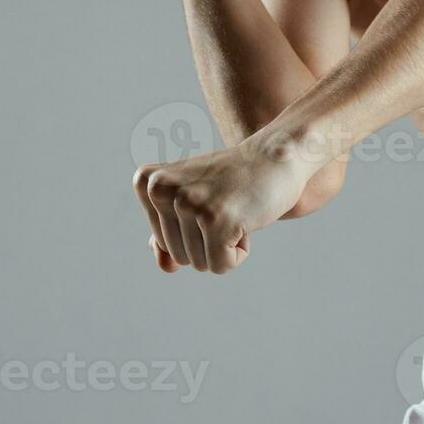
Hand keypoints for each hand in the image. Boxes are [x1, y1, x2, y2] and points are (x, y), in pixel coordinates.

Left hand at [133, 133, 313, 274]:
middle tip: (226, 203)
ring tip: (235, 208)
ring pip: (199, 263)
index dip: (192, 231)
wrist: (276, 156)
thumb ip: (167, 234)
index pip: (162, 242)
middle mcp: (160, 189)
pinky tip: (247, 219)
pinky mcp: (215, 219)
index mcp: (147, 182)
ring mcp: (188, 203)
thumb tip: (166, 267)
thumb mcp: (191, 201)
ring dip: (225, 245)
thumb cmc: (233, 181)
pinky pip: (221, 265)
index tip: (208, 198)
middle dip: (209, 240)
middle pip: (178, 255)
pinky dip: (239, 252)